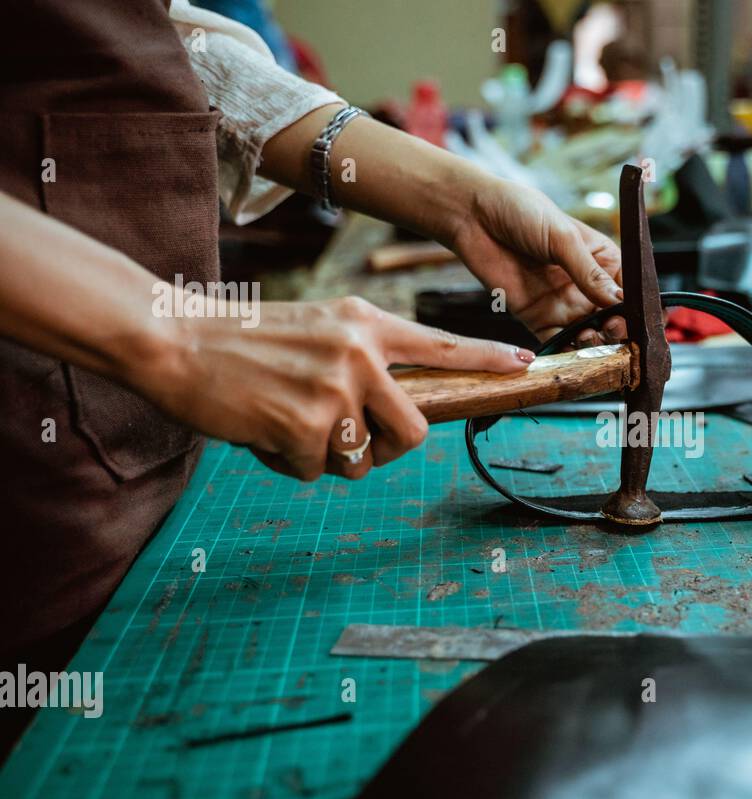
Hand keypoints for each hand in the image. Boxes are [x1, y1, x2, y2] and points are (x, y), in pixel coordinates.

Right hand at [139, 297, 532, 480]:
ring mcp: (334, 390)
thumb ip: (365, 360)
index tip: (526, 366)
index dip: (488, 361)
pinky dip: (288, 463)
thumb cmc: (247, 343)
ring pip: (363, 460)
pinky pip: (315, 472)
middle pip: (416, 431)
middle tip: (351, 439)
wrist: (175, 341)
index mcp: (366, 324)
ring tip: (288, 422)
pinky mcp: (304, 426)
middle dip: (388, 449)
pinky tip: (261, 430)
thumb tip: (403, 414)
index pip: (443, 346)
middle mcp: (360, 353)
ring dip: (328, 457)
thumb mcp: (319, 331)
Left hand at [450, 177, 626, 344]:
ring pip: (590, 335)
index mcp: (602, 260)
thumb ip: (589, 272)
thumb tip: (619, 301)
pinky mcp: (538, 319)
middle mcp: (586, 286)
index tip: (642, 322)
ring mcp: (563, 304)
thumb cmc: (520, 211)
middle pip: (614, 319)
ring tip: (589, 339)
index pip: (631, 290)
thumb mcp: (562, 237)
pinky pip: (558, 344)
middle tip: (612, 330)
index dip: (640, 309)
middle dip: (618, 330)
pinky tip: (571, 353)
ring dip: (595, 344)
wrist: (472, 216)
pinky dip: (567, 353)